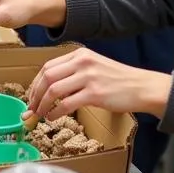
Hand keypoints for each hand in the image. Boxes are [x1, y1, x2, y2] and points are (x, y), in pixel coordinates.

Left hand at [25, 47, 172, 122]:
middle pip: (47, 77)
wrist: (142, 87)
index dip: (35, 83)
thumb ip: (73, 72)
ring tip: (40, 115)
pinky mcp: (95, 93)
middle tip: (31, 108)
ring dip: (42, 105)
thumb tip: (50, 90)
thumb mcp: (94, 67)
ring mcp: (88, 77)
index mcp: (79, 54)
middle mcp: (82, 62)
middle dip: (35, 95)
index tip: (31, 97)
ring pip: (53, 90)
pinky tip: (53, 118)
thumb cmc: (118, 80)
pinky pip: (66, 104)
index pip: (47, 67)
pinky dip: (55, 112)